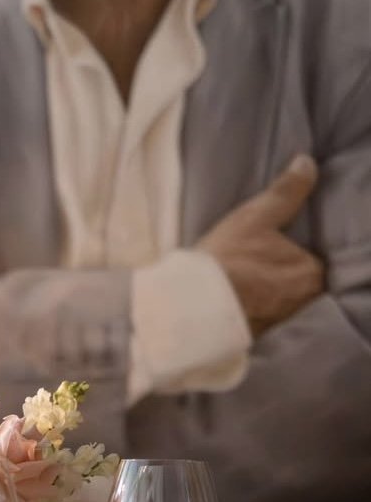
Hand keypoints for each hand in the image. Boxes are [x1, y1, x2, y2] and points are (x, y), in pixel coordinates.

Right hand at [197, 154, 325, 336]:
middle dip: (284, 275)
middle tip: (262, 264)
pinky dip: (252, 311)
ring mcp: (279, 324)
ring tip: (248, 282)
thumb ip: (286, 192)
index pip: (314, 260)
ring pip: (280, 302)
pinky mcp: (255, 338)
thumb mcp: (255, 217)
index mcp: (311, 274)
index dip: (297, 252)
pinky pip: (260, 319)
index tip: (279, 248)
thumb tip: (307, 162)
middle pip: (299, 284)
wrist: (187, 307)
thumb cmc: (226, 261)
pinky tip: (237, 302)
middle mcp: (302, 303)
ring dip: (268, 294)